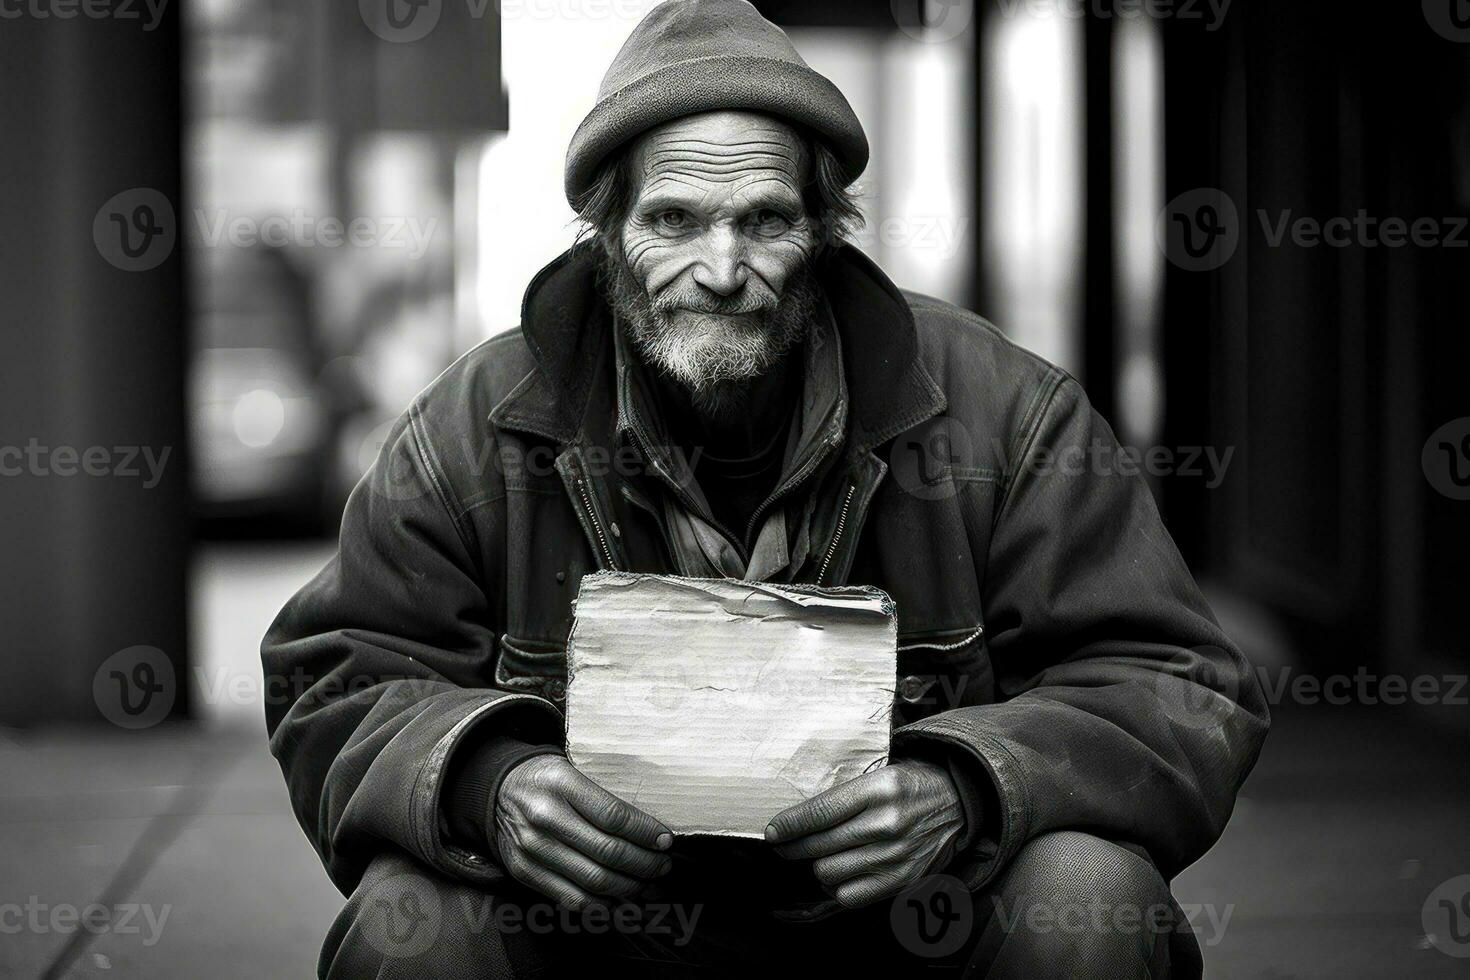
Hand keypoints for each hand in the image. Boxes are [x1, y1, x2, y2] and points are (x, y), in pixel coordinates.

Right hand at [494, 755, 673, 908]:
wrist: (495, 790)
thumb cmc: (546, 778)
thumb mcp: (573, 769)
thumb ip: (605, 798)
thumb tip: (651, 831)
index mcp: (561, 783)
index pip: (614, 816)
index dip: (646, 833)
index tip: (666, 841)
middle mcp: (544, 817)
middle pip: (608, 852)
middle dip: (645, 864)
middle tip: (664, 866)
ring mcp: (532, 848)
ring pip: (594, 881)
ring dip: (630, 889)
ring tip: (650, 887)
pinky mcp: (524, 872)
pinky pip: (571, 899)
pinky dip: (603, 906)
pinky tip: (622, 902)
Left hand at [766, 759, 964, 907]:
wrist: (958, 803)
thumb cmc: (909, 786)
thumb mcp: (878, 775)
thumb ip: (842, 797)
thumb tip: (795, 821)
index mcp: (879, 789)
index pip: (820, 812)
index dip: (789, 825)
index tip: (772, 832)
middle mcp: (887, 823)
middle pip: (819, 846)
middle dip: (792, 848)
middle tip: (783, 845)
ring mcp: (896, 855)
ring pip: (829, 873)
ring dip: (816, 866)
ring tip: (817, 856)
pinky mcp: (902, 880)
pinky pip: (850, 896)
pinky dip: (836, 887)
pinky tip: (838, 872)